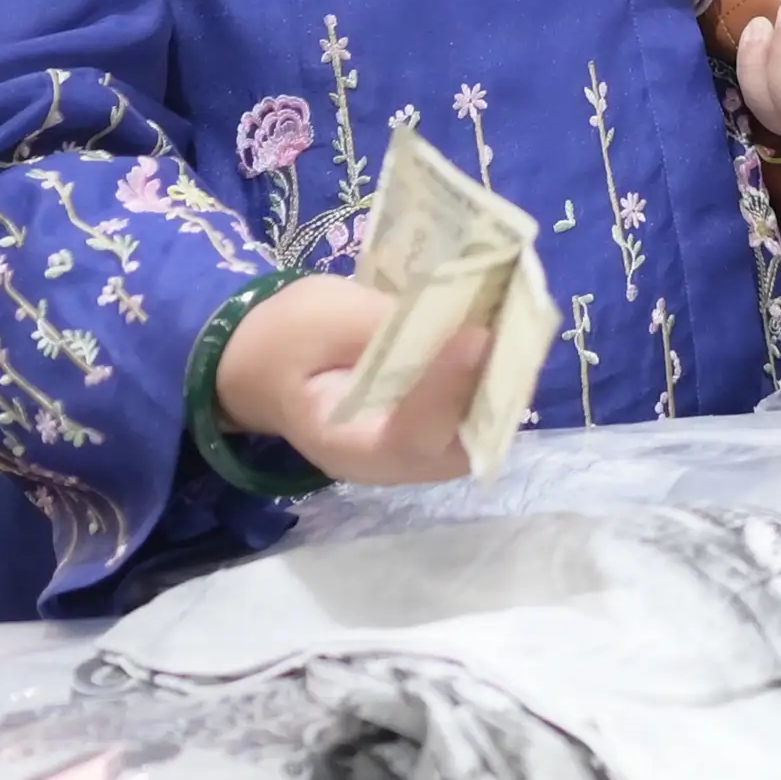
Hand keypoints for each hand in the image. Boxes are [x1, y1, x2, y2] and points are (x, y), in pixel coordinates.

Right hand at [209, 273, 500, 490]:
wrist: (261, 367)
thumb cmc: (283, 342)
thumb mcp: (318, 316)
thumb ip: (379, 321)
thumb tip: (450, 317)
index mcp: (342, 443)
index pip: (408, 435)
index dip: (448, 390)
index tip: (478, 334)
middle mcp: (386, 463)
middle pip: (455, 448)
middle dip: (491, 393)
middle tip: (517, 331)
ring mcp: (412, 453)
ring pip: (473, 436)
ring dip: (499, 386)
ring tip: (519, 328)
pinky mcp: (429, 431)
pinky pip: (470, 418)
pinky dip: (490, 382)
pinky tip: (503, 337)